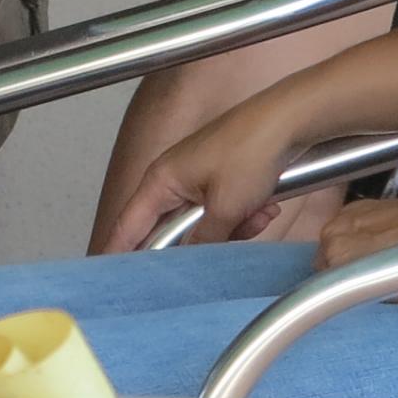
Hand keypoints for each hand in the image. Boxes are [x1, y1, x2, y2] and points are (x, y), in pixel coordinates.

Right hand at [99, 93, 336, 252]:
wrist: (288, 121)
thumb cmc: (251, 149)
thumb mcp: (227, 207)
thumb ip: (203, 241)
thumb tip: (189, 262)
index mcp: (161, 180)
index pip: (128, 225)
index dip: (116, 251)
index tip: (109, 276)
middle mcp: (173, 178)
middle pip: (172, 230)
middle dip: (203, 242)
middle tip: (223, 244)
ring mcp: (197, 178)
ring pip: (204, 225)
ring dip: (232, 228)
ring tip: (256, 214)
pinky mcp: (219, 180)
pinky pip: (223, 212)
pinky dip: (244, 215)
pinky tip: (265, 206)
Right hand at [313, 191, 397, 290]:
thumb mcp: (388, 294)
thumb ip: (358, 293)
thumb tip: (351, 295)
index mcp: (335, 258)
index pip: (322, 281)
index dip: (339, 288)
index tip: (354, 289)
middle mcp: (332, 234)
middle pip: (325, 258)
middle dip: (340, 266)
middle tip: (365, 274)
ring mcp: (345, 215)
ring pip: (334, 241)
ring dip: (346, 248)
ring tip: (372, 254)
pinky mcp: (360, 204)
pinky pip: (347, 225)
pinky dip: (355, 233)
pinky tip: (377, 237)